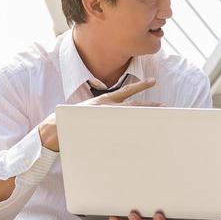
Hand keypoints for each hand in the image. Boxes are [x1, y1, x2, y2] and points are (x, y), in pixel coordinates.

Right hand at [39, 78, 157, 151]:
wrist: (56, 129)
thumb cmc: (74, 119)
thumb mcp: (90, 108)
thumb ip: (104, 108)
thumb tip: (119, 110)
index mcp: (104, 101)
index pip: (126, 91)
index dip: (140, 86)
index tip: (152, 81)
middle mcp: (106, 108)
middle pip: (133, 105)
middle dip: (149, 105)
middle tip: (164, 105)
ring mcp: (104, 119)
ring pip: (128, 117)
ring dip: (142, 118)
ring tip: (156, 119)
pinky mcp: (101, 131)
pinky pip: (119, 133)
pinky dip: (129, 136)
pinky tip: (139, 137)